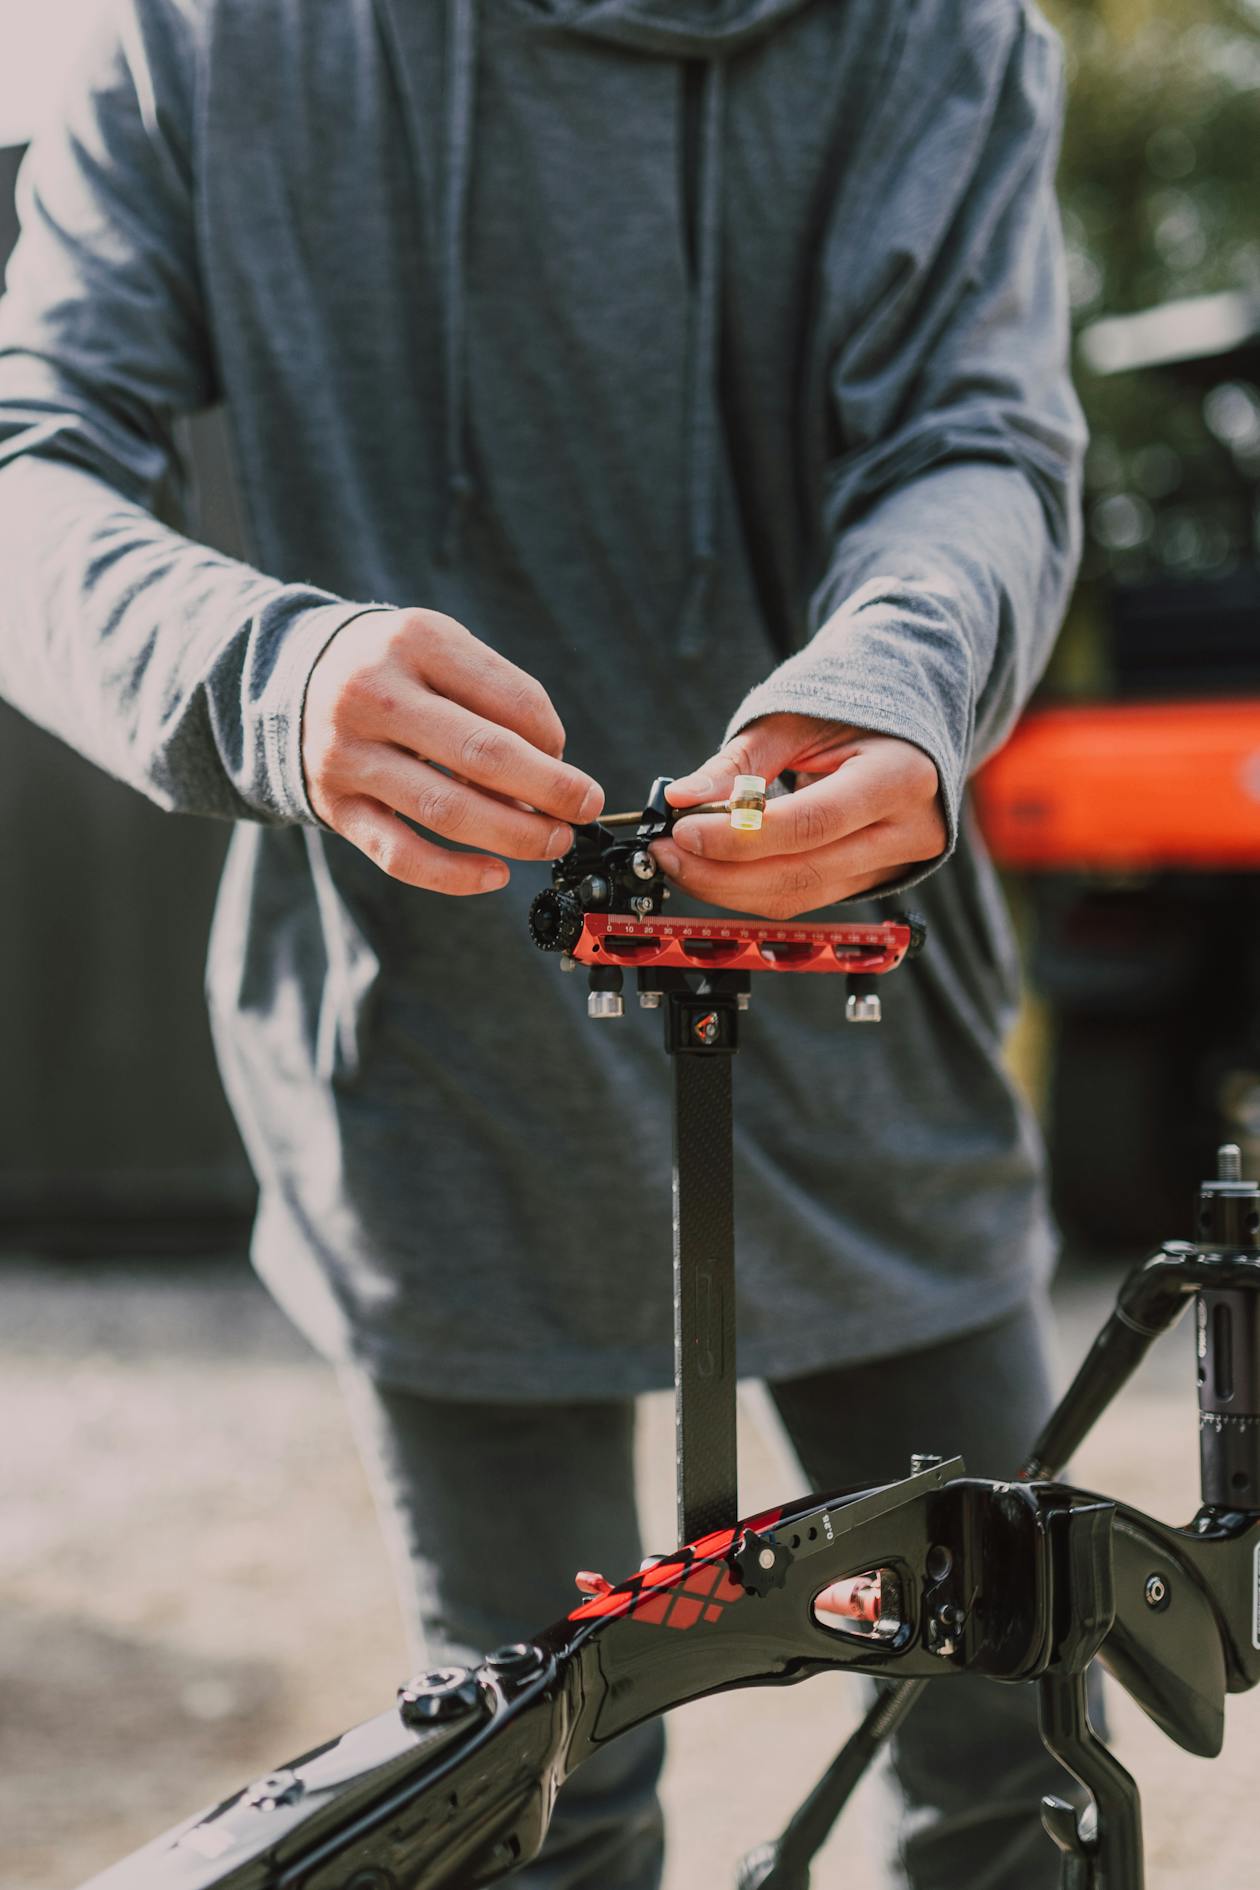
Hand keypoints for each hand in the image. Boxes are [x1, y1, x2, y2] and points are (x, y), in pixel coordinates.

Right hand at [302, 608, 603, 891]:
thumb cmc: (392, 668)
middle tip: (583, 809)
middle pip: (483, 754)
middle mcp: (375, 694)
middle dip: (550, 790)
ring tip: (551, 842)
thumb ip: (496, 696)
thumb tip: (552, 769)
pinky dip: (454, 874)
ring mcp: (349, 754)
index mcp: (416, 641)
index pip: (512, 699)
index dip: (553, 738)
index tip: (566, 759)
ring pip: (446, 809)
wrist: (289, 680)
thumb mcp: (439, 649)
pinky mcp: (335, 805)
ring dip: (513, 835)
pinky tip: (495, 875)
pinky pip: (400, 855)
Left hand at [652, 714, 945, 918]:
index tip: (685, 833)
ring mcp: (894, 864)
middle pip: (803, 874)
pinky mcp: (872, 882)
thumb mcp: (796, 722)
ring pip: (801, 896)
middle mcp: (907, 831)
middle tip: (669, 855)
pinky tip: (715, 870)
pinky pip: (804, 895)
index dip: (741, 837)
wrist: (906, 732)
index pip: (811, 824)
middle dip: (723, 873)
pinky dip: (752, 887)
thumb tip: (681, 798)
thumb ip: (739, 763)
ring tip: (681, 863)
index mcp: (900, 777)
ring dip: (729, 888)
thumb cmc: (854, 715)